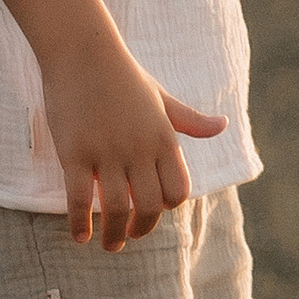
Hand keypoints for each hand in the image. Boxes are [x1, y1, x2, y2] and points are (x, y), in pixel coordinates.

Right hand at [45, 41, 225, 250]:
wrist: (84, 54)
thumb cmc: (125, 77)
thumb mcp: (163, 98)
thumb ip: (190, 121)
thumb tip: (223, 125)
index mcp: (164, 138)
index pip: (177, 190)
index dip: (167, 207)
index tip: (153, 212)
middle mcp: (139, 149)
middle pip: (150, 206)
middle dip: (142, 229)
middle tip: (129, 239)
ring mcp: (107, 152)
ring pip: (116, 208)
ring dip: (114, 235)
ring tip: (109, 245)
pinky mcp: (75, 153)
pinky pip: (79, 199)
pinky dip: (80, 223)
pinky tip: (80, 236)